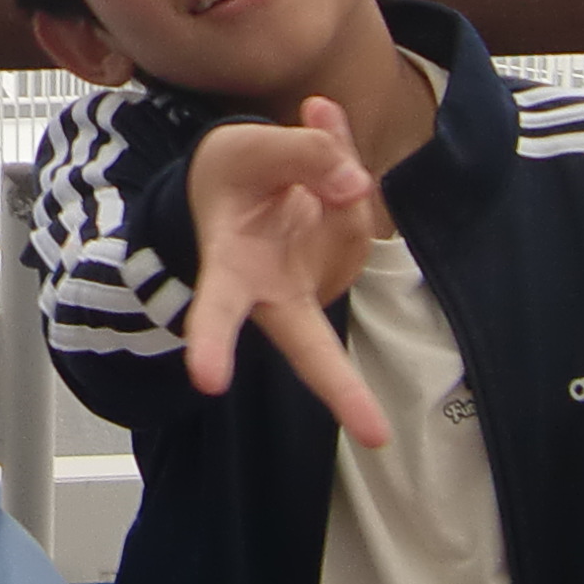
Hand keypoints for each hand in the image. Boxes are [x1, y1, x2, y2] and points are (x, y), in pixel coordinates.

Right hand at [184, 100, 392, 447]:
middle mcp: (276, 291)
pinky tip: (322, 173)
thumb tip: (358, 184)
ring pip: (350, 223)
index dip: (212, 342)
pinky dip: (346, 180)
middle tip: (376, 436)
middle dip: (342, 390)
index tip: (207, 381)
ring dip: (335, 177)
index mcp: (230, 271)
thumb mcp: (247, 148)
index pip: (219, 310)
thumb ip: (301, 154)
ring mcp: (319, 281)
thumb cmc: (231, 175)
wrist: (237, 178)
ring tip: (302, 151)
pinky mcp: (346, 262)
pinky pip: (360, 210)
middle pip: (310, 349)